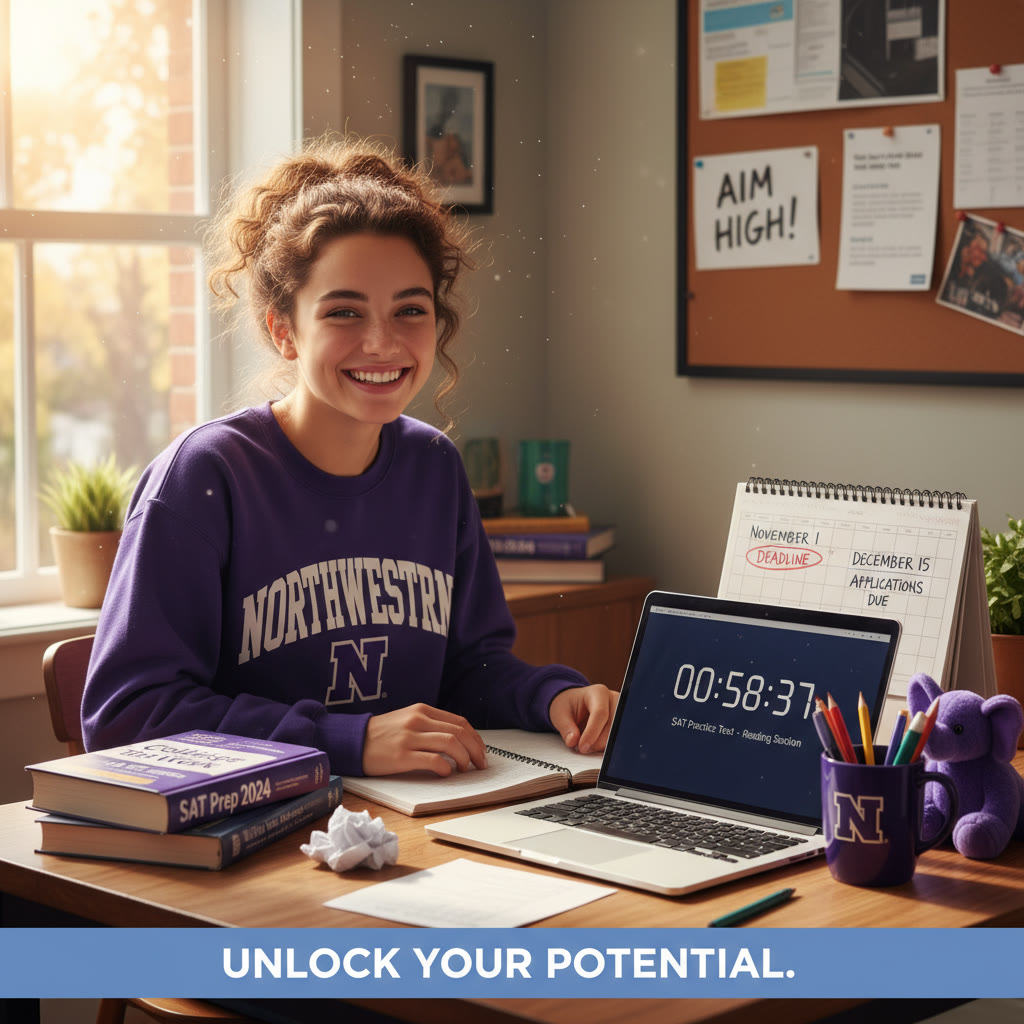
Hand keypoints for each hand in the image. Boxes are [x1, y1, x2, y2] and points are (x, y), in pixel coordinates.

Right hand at [362, 703, 487, 776]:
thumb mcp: (407, 720)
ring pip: (450, 743)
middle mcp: (418, 720)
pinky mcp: (401, 755)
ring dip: (464, 758)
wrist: (352, 741)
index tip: (481, 752)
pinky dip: (446, 768)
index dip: (475, 738)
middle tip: (480, 764)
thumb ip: (430, 725)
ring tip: (465, 769)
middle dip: (476, 750)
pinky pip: (433, 760)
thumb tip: (458, 740)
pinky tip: (446, 773)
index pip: (459, 722)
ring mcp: (409, 737)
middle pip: (459, 732)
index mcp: (422, 711)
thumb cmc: (382, 735)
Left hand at [548, 684, 618, 753]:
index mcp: (598, 693)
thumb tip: (573, 741)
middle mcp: (613, 700)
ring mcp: (620, 711)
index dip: (592, 733)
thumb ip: (566, 727)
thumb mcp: (560, 713)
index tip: (582, 747)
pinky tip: (595, 746)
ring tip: (587, 746)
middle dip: (598, 741)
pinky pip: (618, 738)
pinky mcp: (621, 723)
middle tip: (584, 748)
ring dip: (602, 745)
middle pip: (613, 725)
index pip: (600, 713)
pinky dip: (606, 746)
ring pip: (617, 734)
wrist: (574, 703)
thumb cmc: (568, 705)